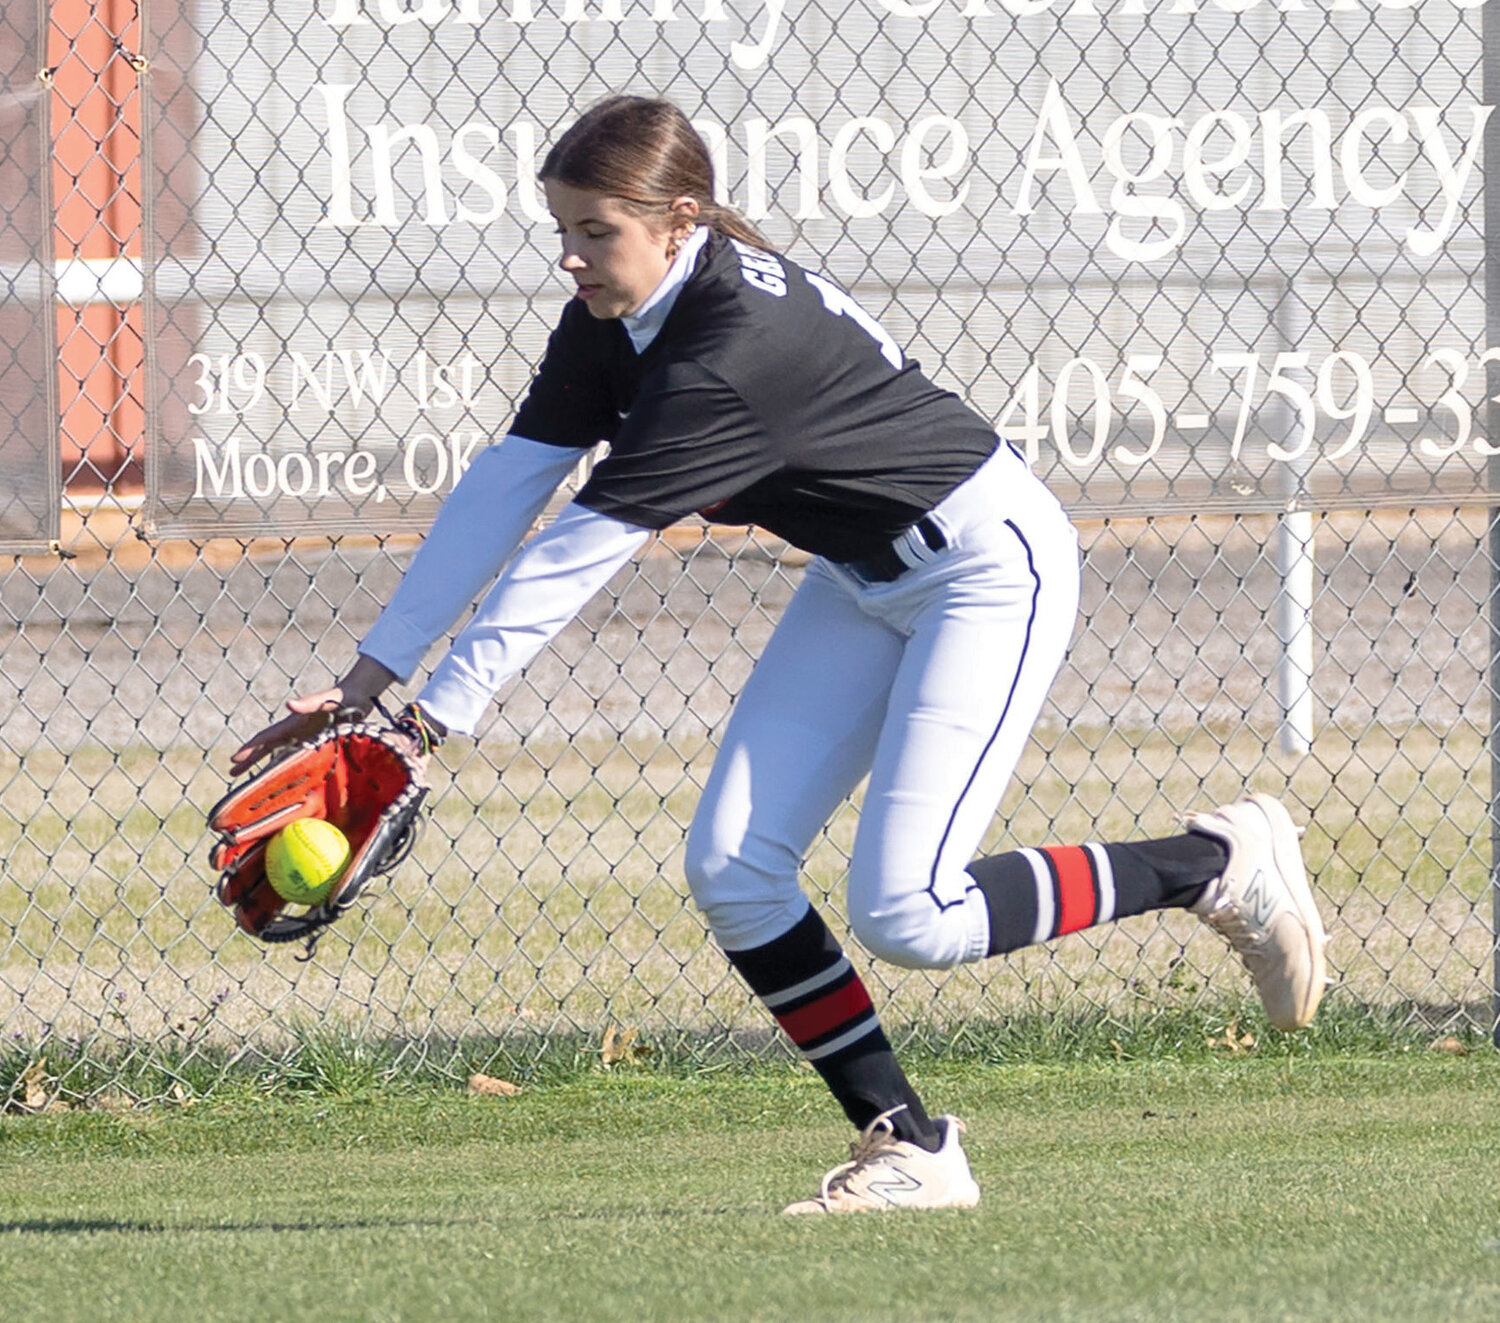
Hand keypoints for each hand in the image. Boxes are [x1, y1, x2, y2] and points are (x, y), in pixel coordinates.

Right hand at [229, 657, 396, 775]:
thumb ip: (310, 702)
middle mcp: (296, 730)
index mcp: (295, 723)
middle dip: (250, 759)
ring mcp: (305, 736)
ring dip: (264, 765)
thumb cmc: (344, 696)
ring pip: (280, 753)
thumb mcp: (327, 699)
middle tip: (232, 773)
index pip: (267, 737)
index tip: (235, 760)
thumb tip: (289, 705)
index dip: (251, 749)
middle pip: (268, 747)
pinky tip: (281, 777)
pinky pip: (296, 756)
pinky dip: (285, 766)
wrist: (359, 694)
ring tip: (248, 777)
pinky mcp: (316, 741)